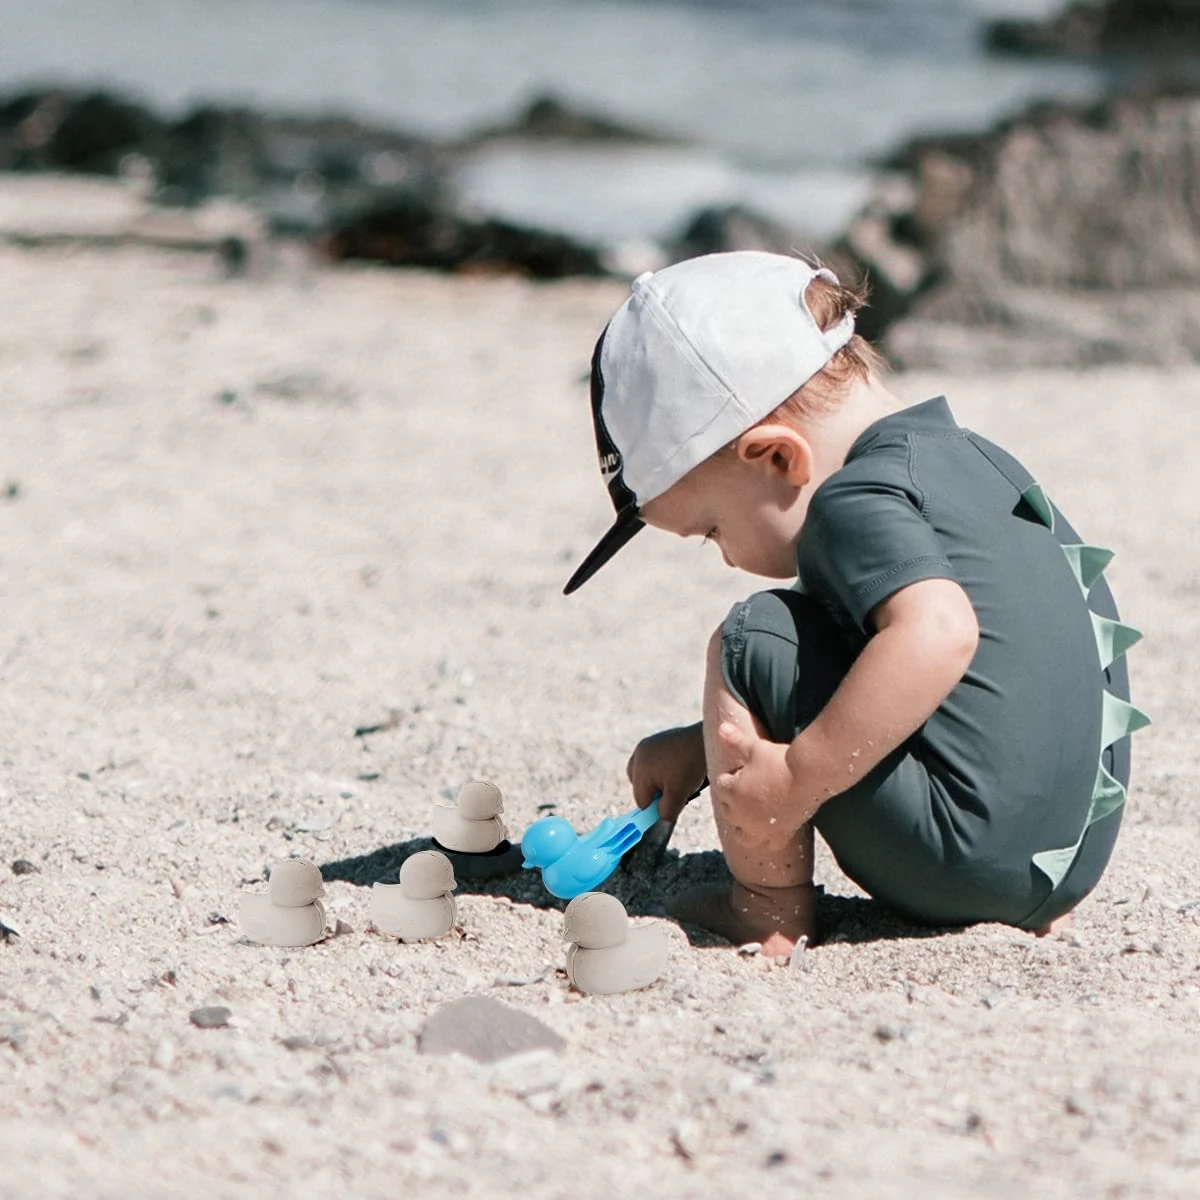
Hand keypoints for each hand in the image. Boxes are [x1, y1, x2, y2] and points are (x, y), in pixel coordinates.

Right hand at [626, 722, 706, 820]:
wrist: (710, 739)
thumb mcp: (679, 794)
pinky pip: (654, 762)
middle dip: (656, 793)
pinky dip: (663, 769)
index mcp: (639, 766)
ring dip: (659, 781)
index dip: (656, 808)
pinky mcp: (659, 739)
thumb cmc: (692, 766)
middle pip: (640, 786)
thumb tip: (661, 816)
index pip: (641, 800)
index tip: (672, 805)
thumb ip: (666, 811)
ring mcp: (648, 744)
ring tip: (678, 780)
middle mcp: (639, 753)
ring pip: (646, 774)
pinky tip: (680, 769)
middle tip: (676, 791)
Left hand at [711, 722, 807, 840]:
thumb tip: (721, 727)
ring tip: (752, 815)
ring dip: (743, 825)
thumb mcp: (755, 747)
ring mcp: (759, 828)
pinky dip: (765, 840)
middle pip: (728, 809)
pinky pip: (766, 845)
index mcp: (732, 792)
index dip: (732, 776)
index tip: (745, 770)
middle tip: (750, 788)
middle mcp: (741, 814)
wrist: (810, 774)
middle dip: (734, 799)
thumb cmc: (780, 759)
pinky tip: (771, 831)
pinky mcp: (779, 836)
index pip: (722, 785)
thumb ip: (736, 740)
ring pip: (741, 834)